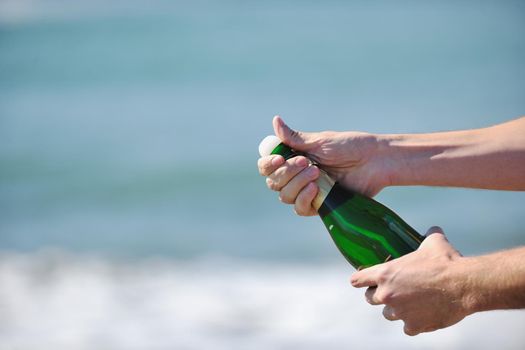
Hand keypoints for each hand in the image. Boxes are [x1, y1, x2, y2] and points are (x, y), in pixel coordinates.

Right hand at [257, 116, 390, 215]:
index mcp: (294, 158)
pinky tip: (315, 189)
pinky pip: (301, 209)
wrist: (376, 161)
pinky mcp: (320, 205)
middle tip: (308, 163)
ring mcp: (307, 191)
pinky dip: (304, 199)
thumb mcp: (321, 141)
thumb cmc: (350, 146)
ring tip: (316, 174)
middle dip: (287, 173)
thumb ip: (295, 138)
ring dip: (296, 185)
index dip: (268, 165)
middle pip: (274, 182)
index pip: (268, 166)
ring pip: (285, 196)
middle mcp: (297, 175)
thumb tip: (275, 121)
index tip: (279, 158)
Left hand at [350, 227, 471, 335]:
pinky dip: (414, 323)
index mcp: (386, 273)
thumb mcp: (433, 242)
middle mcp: (387, 294)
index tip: (362, 281)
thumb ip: (428, 235)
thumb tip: (433, 230)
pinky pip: (407, 328)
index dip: (360, 280)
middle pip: (370, 299)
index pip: (358, 280)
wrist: (463, 285)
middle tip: (393, 291)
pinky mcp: (414, 326)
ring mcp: (399, 312)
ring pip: (388, 314)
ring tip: (411, 303)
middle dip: (379, 295)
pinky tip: (423, 315)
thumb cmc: (446, 262)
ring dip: (397, 310)